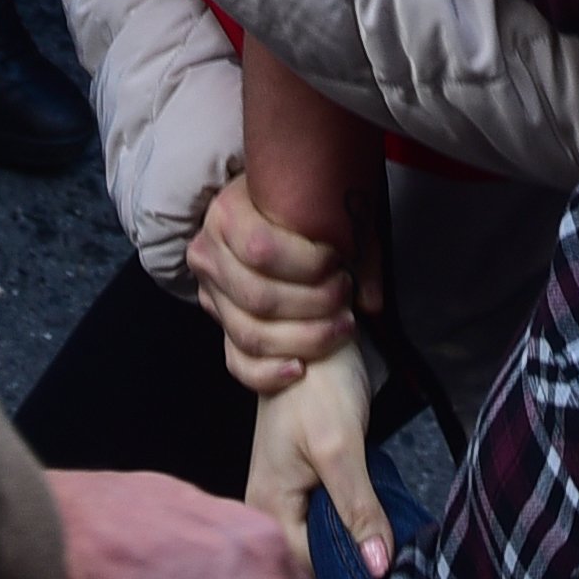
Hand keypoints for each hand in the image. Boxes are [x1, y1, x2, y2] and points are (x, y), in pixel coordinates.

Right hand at [192, 175, 358, 390]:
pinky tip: (300, 368)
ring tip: (342, 327)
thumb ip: (353, 245)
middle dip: (313, 303)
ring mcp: (210, 294)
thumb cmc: (302, 206)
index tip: (339, 262)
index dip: (307, 264)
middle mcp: (208, 255)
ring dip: (303, 338)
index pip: (262, 251)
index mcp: (227, 215)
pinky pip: (236, 362)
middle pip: (258, 297)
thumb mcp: (324, 207)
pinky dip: (267, 372)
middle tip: (345, 295)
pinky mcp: (219, 326)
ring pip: (250, 334)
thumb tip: (370, 301)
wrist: (268, 212)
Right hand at [246, 355, 393, 578]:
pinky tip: (380, 527)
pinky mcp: (311, 479)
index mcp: (266, 507)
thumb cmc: (320, 386)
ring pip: (325, 536)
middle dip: (352, 563)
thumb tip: (377, 567)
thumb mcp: (341, 448)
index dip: (345, 576)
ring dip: (357, 542)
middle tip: (396, 571)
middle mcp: (272, 507)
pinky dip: (356, 521)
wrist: (318, 336)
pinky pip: (332, 515)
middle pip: (312, 557)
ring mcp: (291, 493)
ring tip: (394, 553)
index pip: (304, 567)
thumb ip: (358, 509)